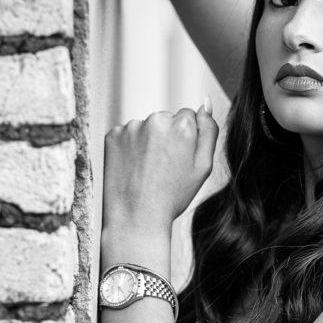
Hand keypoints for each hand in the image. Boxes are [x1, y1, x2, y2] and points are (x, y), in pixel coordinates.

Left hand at [103, 99, 217, 232]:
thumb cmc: (172, 196)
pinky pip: (126, 135)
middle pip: (166, 119)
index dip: (185, 140)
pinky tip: (132, 168)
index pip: (188, 117)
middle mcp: (156, 120)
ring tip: (146, 171)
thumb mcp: (203, 167)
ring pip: (145, 127)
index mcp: (182, 126)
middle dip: (166, 137)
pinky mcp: (113, 135)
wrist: (136, 218)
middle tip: (162, 168)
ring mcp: (132, 127)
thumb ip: (209, 130)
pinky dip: (129, 148)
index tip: (178, 160)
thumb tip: (206, 103)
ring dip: (147, 142)